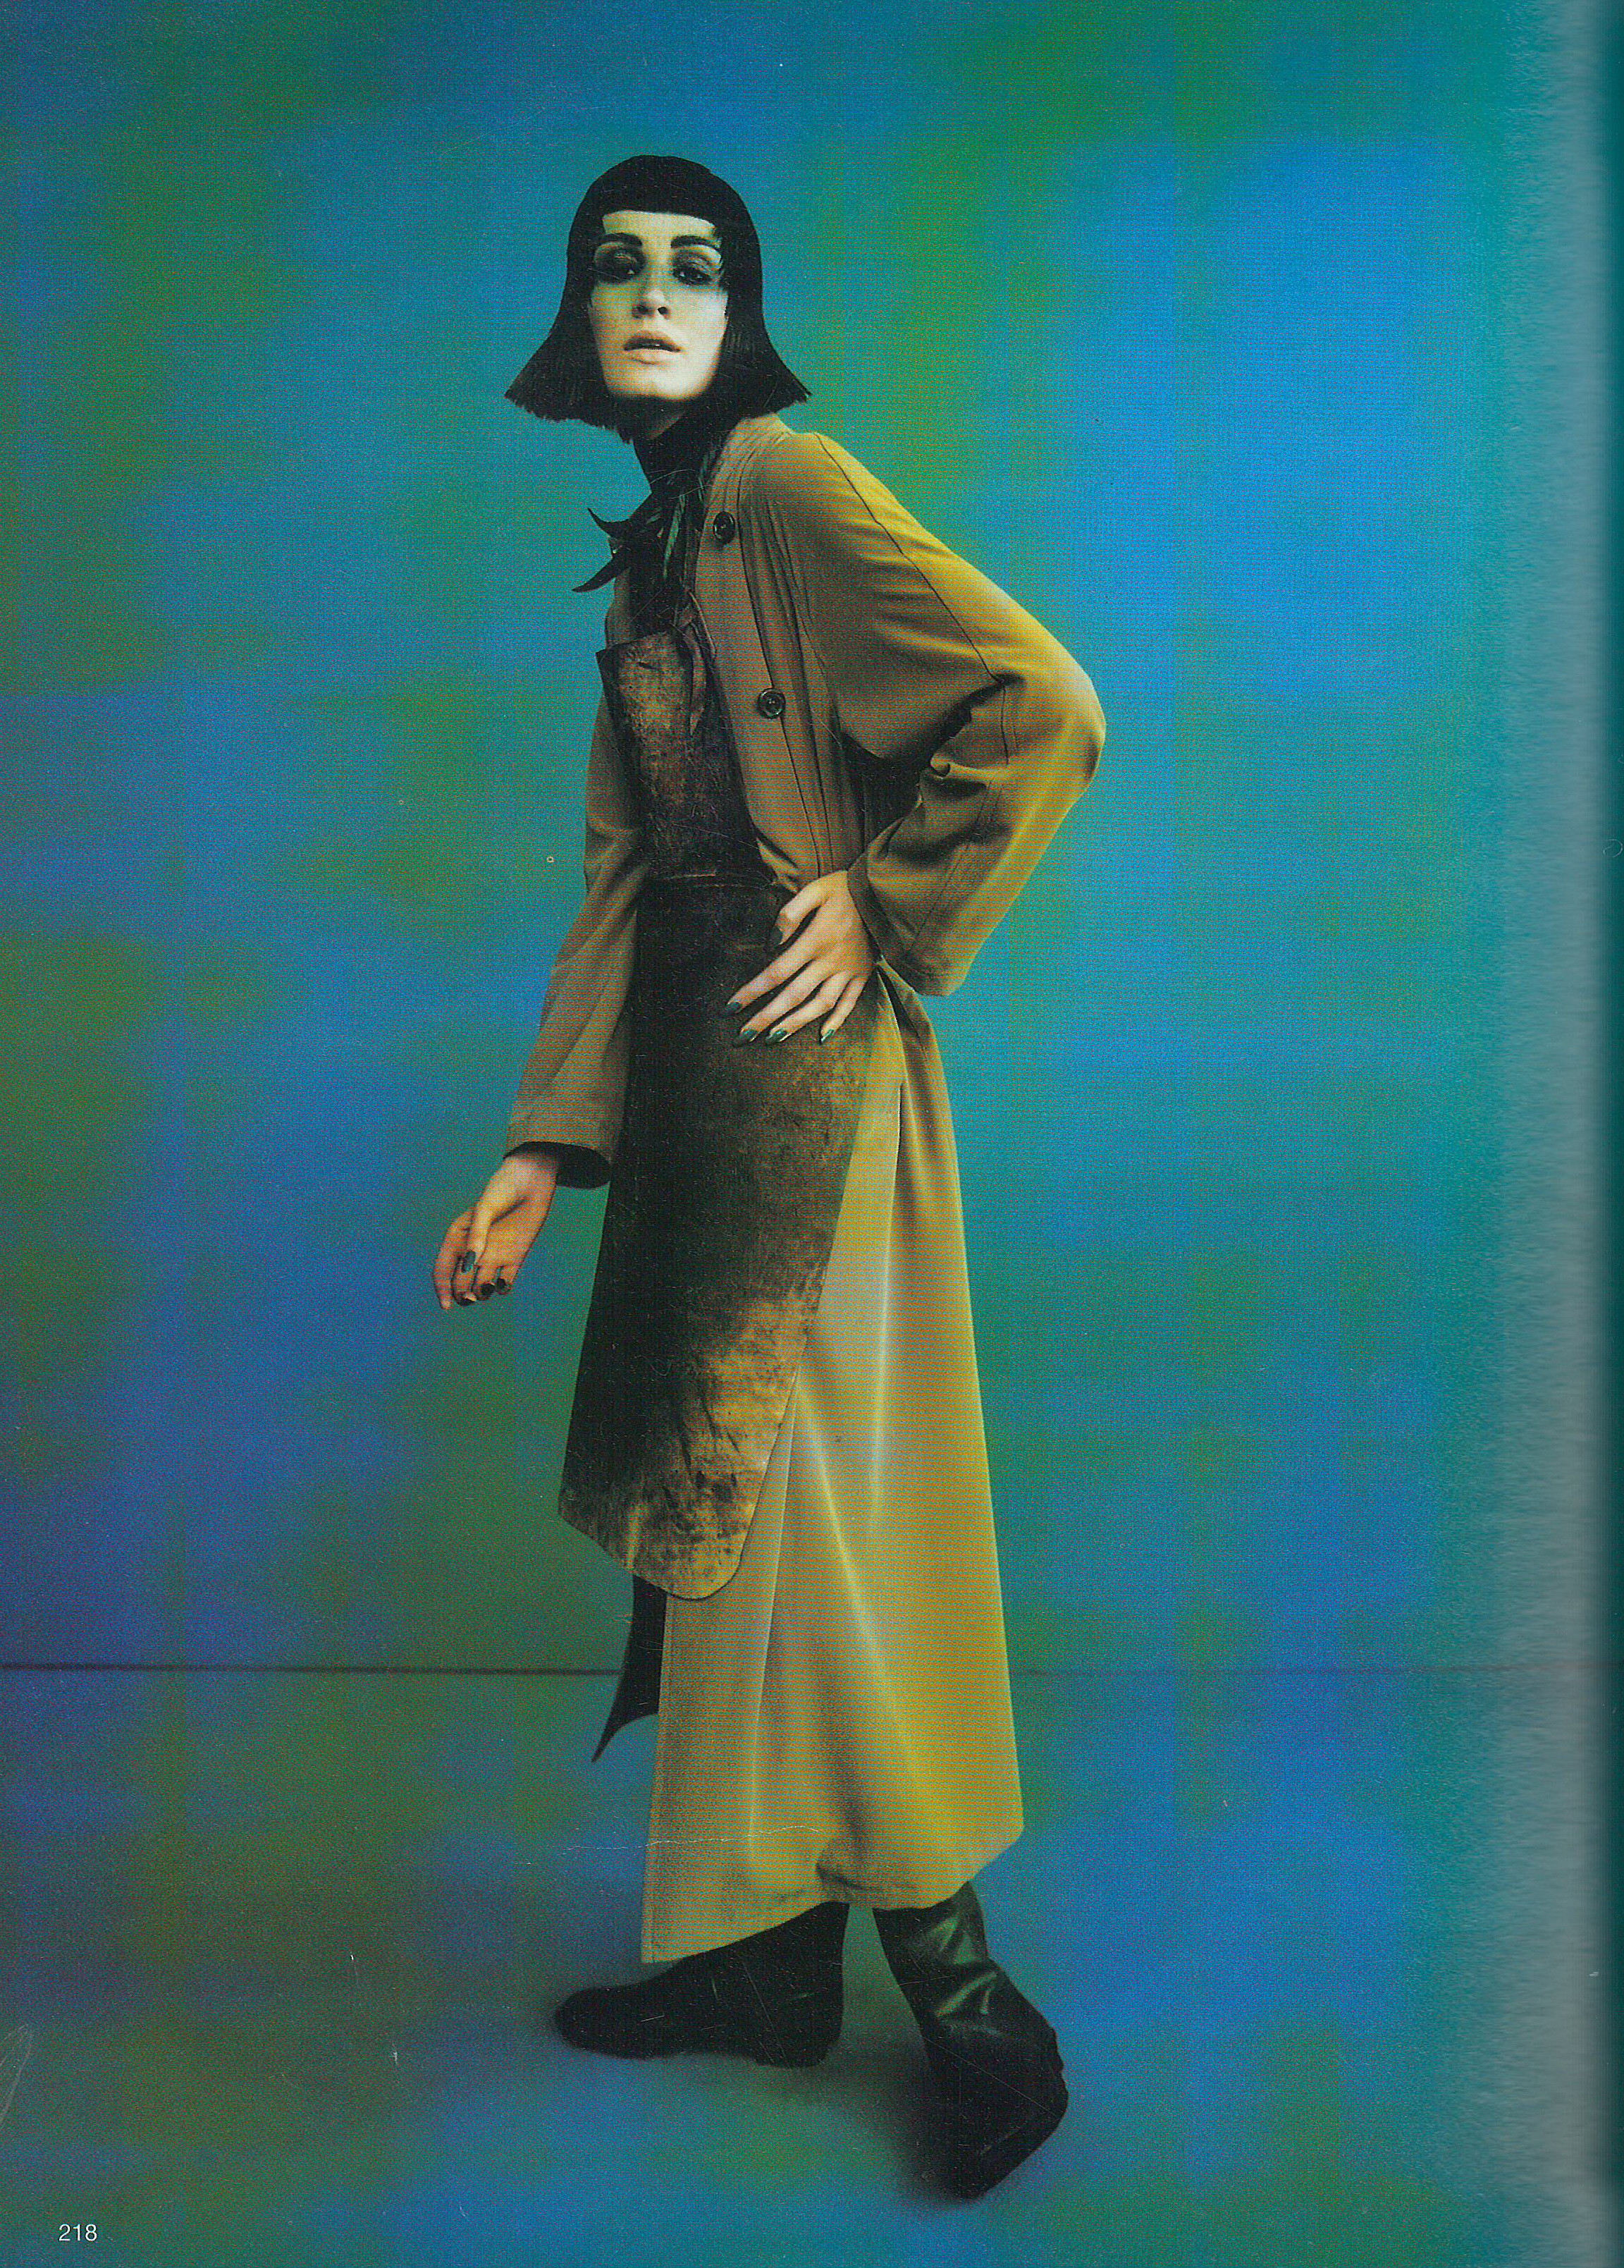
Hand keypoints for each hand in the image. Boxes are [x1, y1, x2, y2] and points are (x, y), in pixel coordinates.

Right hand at [434, 1147, 560, 1310]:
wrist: (531, 1182)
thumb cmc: (502, 1189)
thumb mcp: (486, 1209)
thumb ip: (477, 1235)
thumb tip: (469, 1264)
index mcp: (457, 1239)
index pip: (442, 1270)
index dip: (442, 1290)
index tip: (447, 1305)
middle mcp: (473, 1251)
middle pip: (460, 1283)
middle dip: (463, 1295)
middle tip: (472, 1297)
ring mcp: (494, 1255)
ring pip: (481, 1286)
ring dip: (483, 1293)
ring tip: (489, 1287)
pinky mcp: (514, 1257)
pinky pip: (505, 1281)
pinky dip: (503, 1287)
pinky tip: (504, 1282)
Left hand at [728, 871, 875, 1042]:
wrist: (884, 893)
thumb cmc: (845, 889)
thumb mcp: (815, 890)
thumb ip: (791, 913)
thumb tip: (771, 942)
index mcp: (815, 940)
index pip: (777, 972)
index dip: (752, 991)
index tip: (731, 1008)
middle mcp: (830, 960)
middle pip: (793, 995)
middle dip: (766, 1017)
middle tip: (743, 1036)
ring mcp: (848, 970)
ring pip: (820, 1004)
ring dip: (796, 1024)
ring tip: (774, 1039)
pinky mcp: (863, 973)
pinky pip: (850, 1002)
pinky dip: (837, 1020)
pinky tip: (822, 1036)